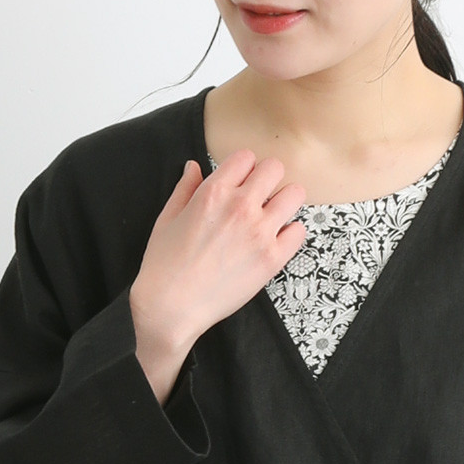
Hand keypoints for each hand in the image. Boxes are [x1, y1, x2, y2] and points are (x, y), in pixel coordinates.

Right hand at [130, 151, 307, 351]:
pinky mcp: (272, 258)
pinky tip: (276, 240)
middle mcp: (240, 206)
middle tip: (259, 197)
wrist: (171, 307)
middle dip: (267, 179)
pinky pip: (299, 231)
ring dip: (285, 201)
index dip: (243, 168)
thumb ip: (185, 189)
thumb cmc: (164, 265)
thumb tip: (194, 166)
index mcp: (213, 192)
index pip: (246, 157)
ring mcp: (260, 232)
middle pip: (275, 168)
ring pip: (295, 194)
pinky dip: (291, 233)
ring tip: (273, 215)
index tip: (240, 183)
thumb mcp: (167, 218)